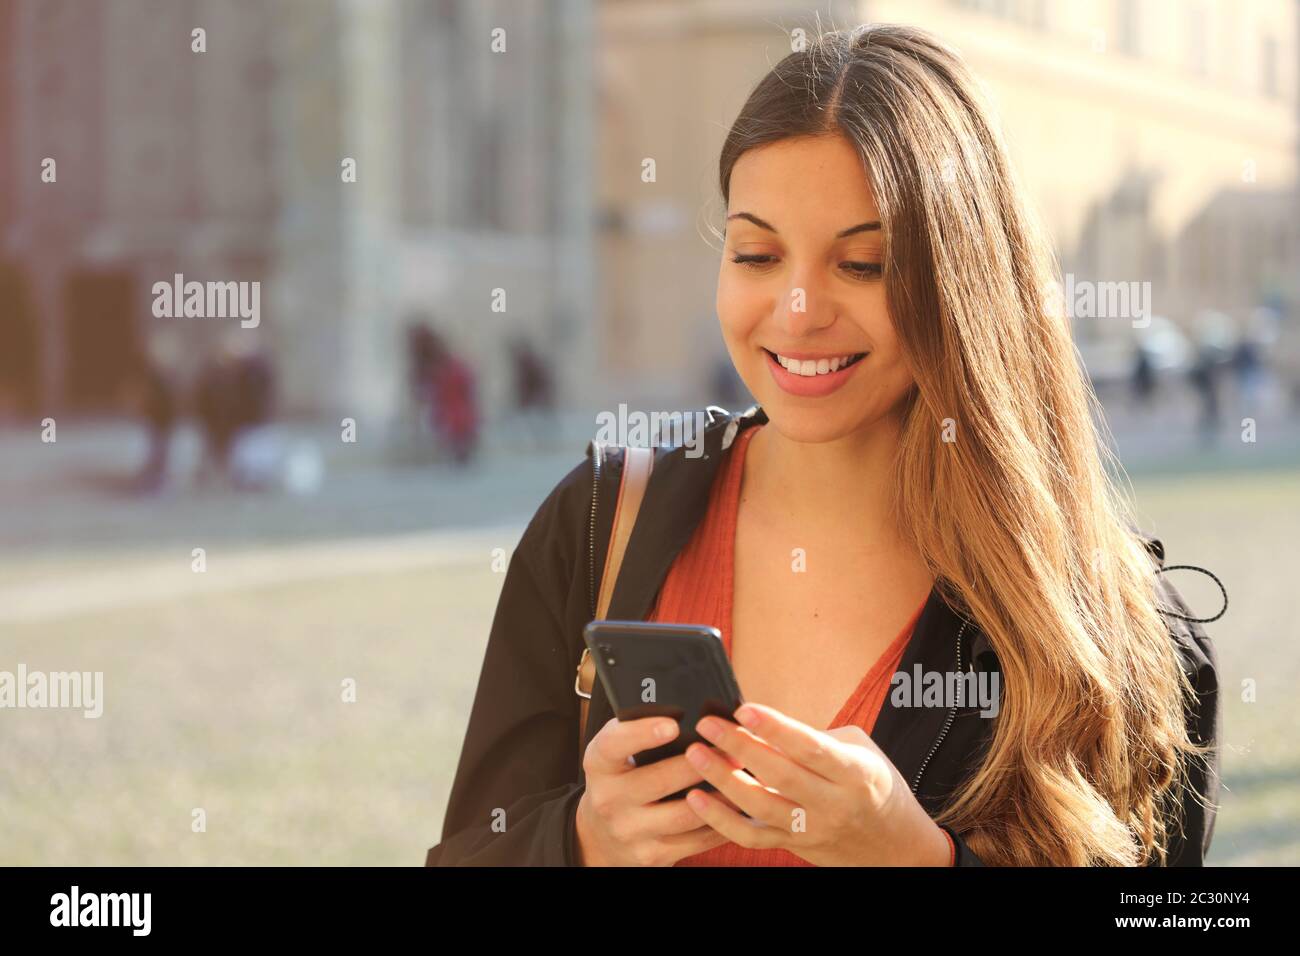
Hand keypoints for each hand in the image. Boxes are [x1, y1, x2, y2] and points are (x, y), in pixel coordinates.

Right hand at [574, 716, 729, 865]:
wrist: (603, 835)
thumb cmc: (621, 778)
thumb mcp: (618, 752)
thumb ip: (641, 730)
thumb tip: (691, 710)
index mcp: (598, 763)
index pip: (614, 745)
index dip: (642, 734)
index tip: (673, 724)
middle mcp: (608, 799)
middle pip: (659, 780)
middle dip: (701, 764)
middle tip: (732, 749)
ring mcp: (629, 831)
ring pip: (684, 814)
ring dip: (719, 795)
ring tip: (741, 777)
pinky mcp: (651, 855)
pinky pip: (694, 841)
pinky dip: (721, 823)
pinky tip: (736, 807)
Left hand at [681, 703, 951, 865]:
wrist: (897, 848)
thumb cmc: (874, 785)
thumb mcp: (859, 750)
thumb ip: (813, 738)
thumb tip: (760, 724)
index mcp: (856, 773)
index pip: (810, 748)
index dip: (775, 727)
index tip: (743, 709)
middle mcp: (835, 804)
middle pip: (779, 775)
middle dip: (738, 747)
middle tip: (706, 725)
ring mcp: (814, 830)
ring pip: (760, 808)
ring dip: (723, 780)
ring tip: (695, 754)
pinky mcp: (796, 846)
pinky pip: (751, 837)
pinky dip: (720, 820)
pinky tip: (698, 798)